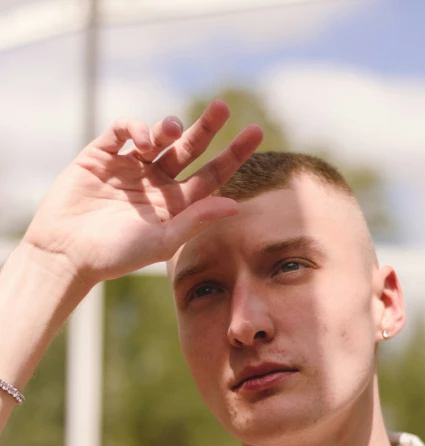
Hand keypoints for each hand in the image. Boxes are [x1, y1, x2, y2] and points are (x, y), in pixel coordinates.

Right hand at [22, 100, 262, 285]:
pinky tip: (141, 141)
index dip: (232, 155)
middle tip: (222, 107)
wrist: (66, 252)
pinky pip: (122, 132)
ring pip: (158, 137)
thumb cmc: (116, 255)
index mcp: (175, 205)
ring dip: (169, 128)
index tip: (254, 132)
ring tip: (172, 130)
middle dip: (207, 128)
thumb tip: (235, 205)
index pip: (211, 176)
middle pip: (189, 150)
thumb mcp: (162, 241)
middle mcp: (156, 184)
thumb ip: (196, 220)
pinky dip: (134, 128)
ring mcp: (129, 168)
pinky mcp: (101, 156)